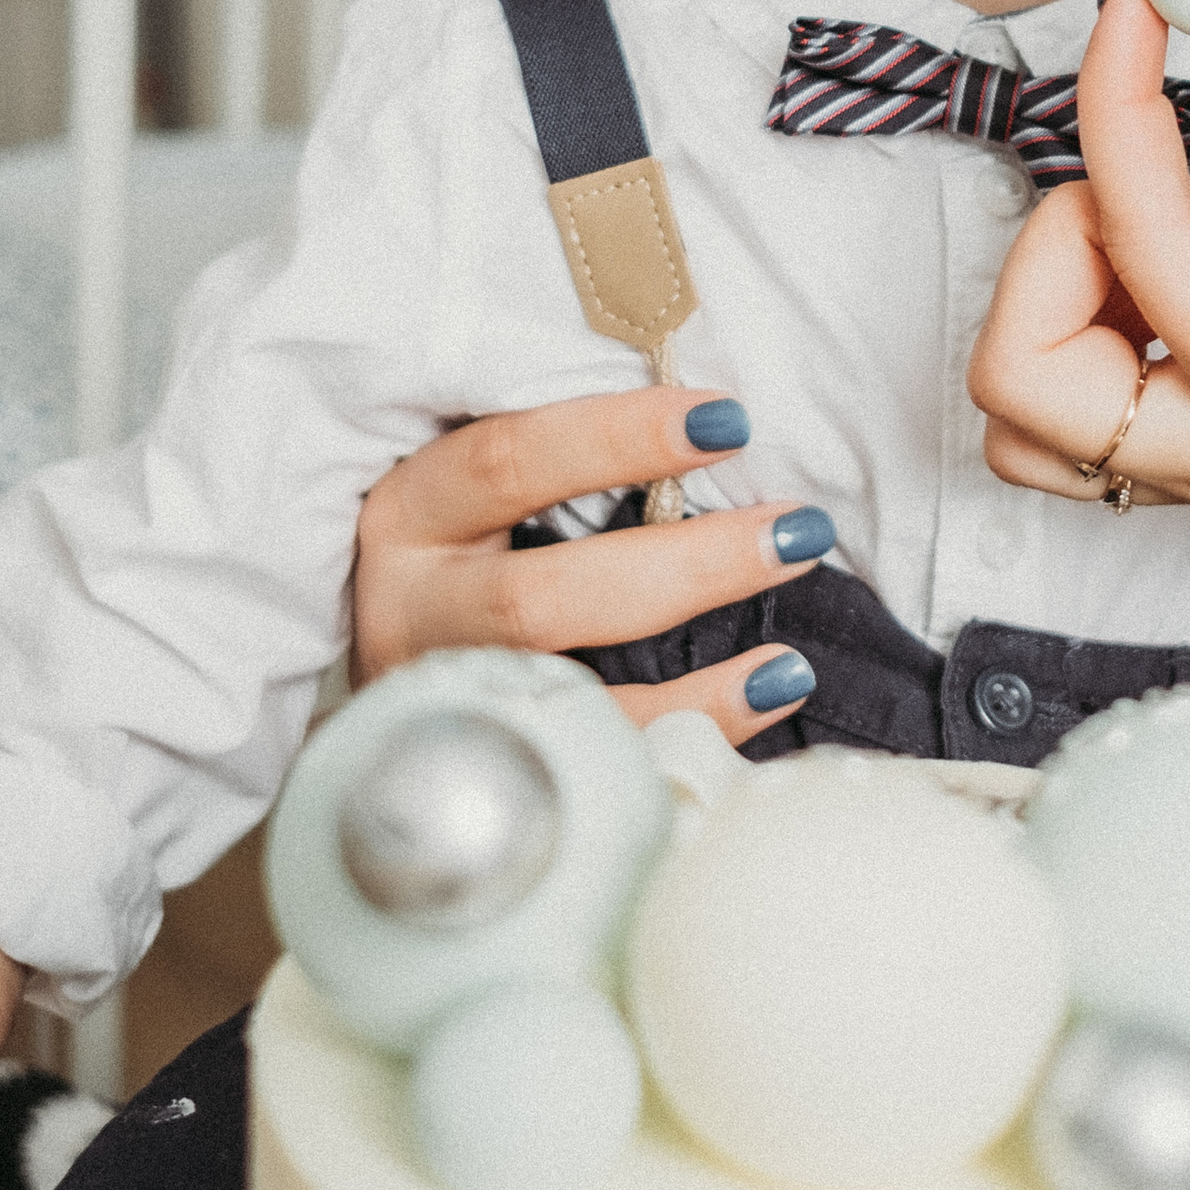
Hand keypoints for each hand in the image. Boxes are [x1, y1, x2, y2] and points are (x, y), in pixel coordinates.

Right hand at [353, 387, 829, 750]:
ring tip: (791, 660)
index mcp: (412, 515)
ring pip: (566, 703)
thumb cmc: (475, 552)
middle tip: (797, 532)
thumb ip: (575, 468)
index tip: (729, 420)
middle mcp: (411, 613)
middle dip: (683, 566)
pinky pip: (594, 769)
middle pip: (540, 598)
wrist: (391, 694)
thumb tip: (724, 429)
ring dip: (695, 685)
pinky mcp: (489, 769)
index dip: (618, 438)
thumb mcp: (489, 497)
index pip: (508, 462)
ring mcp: (445, 704)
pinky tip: (762, 706)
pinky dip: (687, 738)